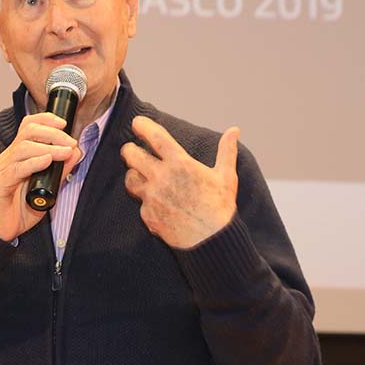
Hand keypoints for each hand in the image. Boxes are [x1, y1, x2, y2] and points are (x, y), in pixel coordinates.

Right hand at [0, 113, 82, 241]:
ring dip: (48, 147)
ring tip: (65, 152)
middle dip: (52, 132)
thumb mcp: (48, 187)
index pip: (29, 126)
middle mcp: (9, 158)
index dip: (46, 119)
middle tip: (70, 141)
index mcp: (19, 155)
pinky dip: (34, 162)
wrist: (2, 230)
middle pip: (28, 131)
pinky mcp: (0, 183)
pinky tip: (48, 161)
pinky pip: (17, 169)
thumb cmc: (21, 208)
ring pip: (23, 147)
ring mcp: (3, 169)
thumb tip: (76, 152)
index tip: (64, 123)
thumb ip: (61, 170)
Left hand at [120, 115, 239, 248]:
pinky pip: (140, 203)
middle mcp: (162, 178)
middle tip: (131, 150)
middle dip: (129, 150)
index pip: (155, 137)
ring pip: (130, 179)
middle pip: (131, 155)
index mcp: (180, 164)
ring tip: (141, 175)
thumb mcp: (226, 176)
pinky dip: (146, 201)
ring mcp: (152, 197)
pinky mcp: (147, 215)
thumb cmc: (220, 207)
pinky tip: (157, 203)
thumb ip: (226, 150)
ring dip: (134, 175)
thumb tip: (234, 130)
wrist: (211, 241)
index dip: (143, 126)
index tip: (137, 122)